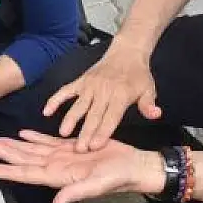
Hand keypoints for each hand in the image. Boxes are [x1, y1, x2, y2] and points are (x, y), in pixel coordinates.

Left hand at [0, 131, 163, 202]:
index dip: (9, 172)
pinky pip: (49, 141)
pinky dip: (35, 137)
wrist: (134, 166)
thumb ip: (74, 194)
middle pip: (26, 160)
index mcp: (60, 176)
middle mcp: (57, 167)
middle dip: (6, 154)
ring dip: (16, 145)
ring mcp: (63, 157)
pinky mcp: (72, 147)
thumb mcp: (96, 186)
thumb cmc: (118, 178)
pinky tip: (24, 133)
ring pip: (34, 150)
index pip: (28, 174)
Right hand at [43, 41, 161, 152]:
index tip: (95, 146)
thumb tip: (156, 114)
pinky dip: (55, 100)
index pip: (111, 117)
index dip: (103, 132)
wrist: (126, 52)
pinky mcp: (81, 81)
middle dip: (85, 133)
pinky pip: (65, 91)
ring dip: (70, 119)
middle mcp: (103, 91)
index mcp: (120, 96)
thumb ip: (149, 104)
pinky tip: (46, 111)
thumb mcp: (148, 89)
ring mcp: (90, 86)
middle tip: (79, 150)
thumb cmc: (138, 75)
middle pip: (93, 115)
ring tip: (62, 134)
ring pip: (78, 105)